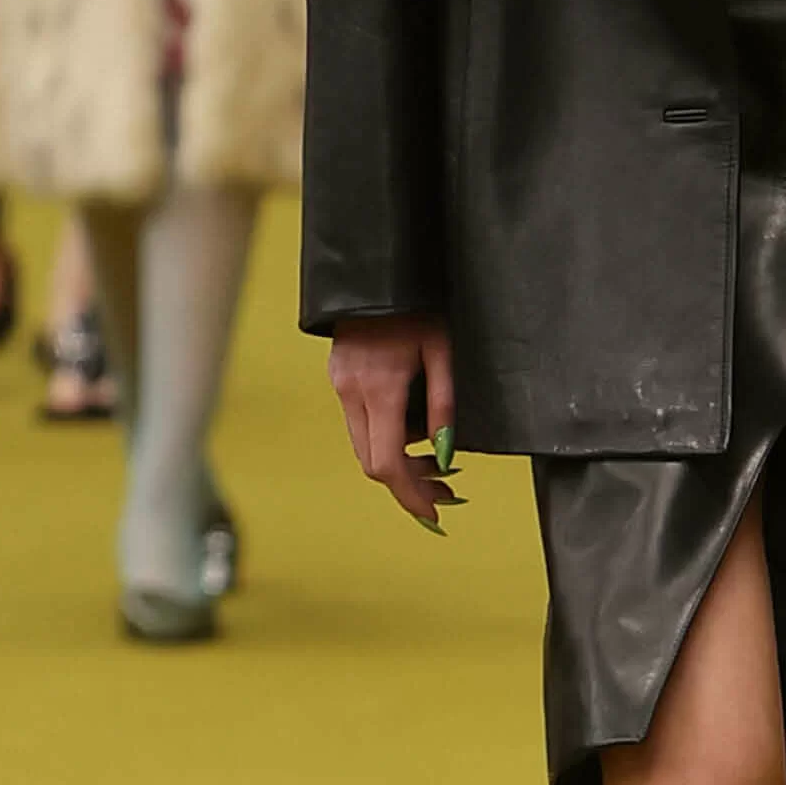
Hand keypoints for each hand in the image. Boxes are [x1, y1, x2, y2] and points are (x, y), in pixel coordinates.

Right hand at [328, 314, 460, 531]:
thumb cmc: (418, 305)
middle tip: (447, 490)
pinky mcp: (339, 377)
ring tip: (437, 459)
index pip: (387, 463)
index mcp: (378, 388)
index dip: (410, 495)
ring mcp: (340, 384)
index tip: (434, 514)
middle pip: (372, 461)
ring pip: (364, 444)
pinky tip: (414, 428)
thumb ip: (444, 404)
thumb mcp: (443, 351)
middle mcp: (351, 391)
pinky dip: (387, 435)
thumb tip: (445, 452)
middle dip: (409, 484)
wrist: (377, 270)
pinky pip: (360, 421)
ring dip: (399, 460)